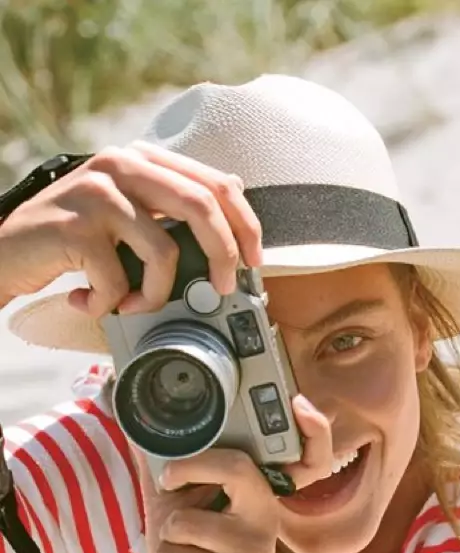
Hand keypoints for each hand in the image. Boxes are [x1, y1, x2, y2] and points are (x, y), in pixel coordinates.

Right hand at [0, 142, 261, 312]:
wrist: (5, 251)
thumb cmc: (73, 241)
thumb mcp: (127, 215)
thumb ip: (169, 211)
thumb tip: (232, 225)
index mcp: (142, 159)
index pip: (215, 182)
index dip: (245, 224)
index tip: (254, 261)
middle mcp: (121, 165)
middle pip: (201, 207)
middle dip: (222, 257)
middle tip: (222, 290)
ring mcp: (97, 193)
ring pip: (164, 252)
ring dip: (154, 295)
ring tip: (130, 305)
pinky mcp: (76, 226)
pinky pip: (119, 280)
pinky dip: (108, 304)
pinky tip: (88, 301)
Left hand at [135, 394, 334, 552]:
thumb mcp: (179, 513)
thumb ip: (164, 476)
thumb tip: (136, 434)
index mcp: (258, 499)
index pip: (240, 458)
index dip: (200, 457)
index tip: (170, 473)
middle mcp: (266, 521)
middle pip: (235, 470)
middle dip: (187, 475)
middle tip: (168, 492)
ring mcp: (253, 550)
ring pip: (184, 520)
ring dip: (165, 539)